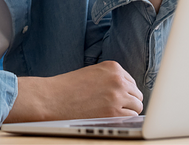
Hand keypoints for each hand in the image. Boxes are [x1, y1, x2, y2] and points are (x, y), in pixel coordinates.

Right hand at [4, 61, 142, 122]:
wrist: (51, 99)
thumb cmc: (68, 88)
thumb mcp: (92, 74)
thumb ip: (110, 79)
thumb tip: (126, 92)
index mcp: (113, 67)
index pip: (131, 82)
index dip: (125, 92)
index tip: (117, 99)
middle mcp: (118, 79)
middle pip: (137, 94)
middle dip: (128, 102)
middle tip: (115, 108)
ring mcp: (117, 96)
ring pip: (137, 107)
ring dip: (127, 112)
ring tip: (111, 114)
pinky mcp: (114, 112)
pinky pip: (131, 118)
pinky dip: (123, 121)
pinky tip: (111, 119)